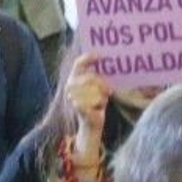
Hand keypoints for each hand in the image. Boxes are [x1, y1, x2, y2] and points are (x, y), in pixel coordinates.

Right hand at [64, 52, 110, 174]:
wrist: (91, 126)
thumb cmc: (95, 104)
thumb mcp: (98, 89)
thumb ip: (100, 78)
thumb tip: (111, 64)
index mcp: (74, 80)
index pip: (78, 65)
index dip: (87, 59)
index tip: (98, 56)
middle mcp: (70, 87)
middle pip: (88, 77)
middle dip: (100, 82)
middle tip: (108, 89)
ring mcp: (73, 97)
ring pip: (92, 90)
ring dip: (101, 96)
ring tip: (102, 100)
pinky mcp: (79, 108)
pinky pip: (92, 102)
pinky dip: (98, 105)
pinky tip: (98, 108)